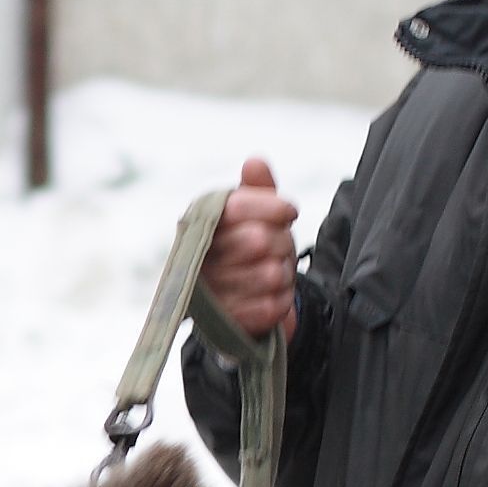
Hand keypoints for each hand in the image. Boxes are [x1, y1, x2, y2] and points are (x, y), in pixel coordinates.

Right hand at [202, 158, 298, 343]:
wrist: (246, 306)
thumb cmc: (251, 251)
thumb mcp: (258, 215)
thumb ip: (257, 188)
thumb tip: (254, 161)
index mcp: (200, 226)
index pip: (237, 206)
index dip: (272, 207)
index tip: (289, 212)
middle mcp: (198, 260)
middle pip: (258, 239)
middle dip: (282, 242)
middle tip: (280, 247)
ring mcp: (211, 296)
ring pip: (269, 273)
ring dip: (283, 273)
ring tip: (274, 273)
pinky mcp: (227, 326)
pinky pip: (272, 305)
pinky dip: (282, 300)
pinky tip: (272, 297)